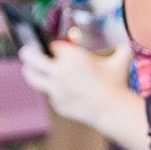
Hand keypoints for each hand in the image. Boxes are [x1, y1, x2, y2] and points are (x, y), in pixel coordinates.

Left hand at [18, 41, 133, 131]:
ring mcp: (55, 89)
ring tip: (31, 66)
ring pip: (30, 75)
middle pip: (29, 55)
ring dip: (29, 69)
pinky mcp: (56, 103)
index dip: (56, 45)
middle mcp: (59, 71)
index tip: (58, 47)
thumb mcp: (122, 58)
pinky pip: (48, 93)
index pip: (53, 45)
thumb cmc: (118, 82)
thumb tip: (121, 39)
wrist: (114, 110)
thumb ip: (121, 45)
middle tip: (30, 50)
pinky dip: (52, 89)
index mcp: (73, 57)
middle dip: (28, 50)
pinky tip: (61, 88)